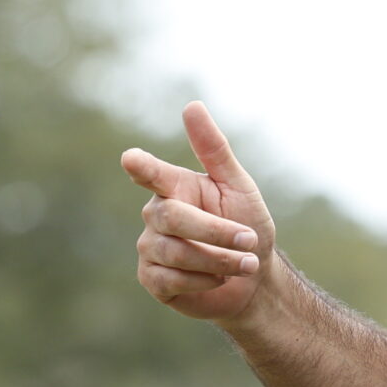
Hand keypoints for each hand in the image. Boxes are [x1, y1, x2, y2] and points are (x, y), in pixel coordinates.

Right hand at [121, 101, 277, 325]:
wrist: (255, 279)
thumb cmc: (248, 226)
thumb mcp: (238, 186)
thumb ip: (215, 149)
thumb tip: (192, 105)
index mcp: (174, 187)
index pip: (151, 173)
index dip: (142, 167)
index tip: (131, 159)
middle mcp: (157, 214)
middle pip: (172, 217)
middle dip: (216, 231)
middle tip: (249, 240)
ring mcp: (151, 247)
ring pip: (174, 252)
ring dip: (218, 259)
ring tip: (246, 263)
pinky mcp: (152, 279)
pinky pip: (170, 279)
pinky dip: (204, 280)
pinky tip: (220, 278)